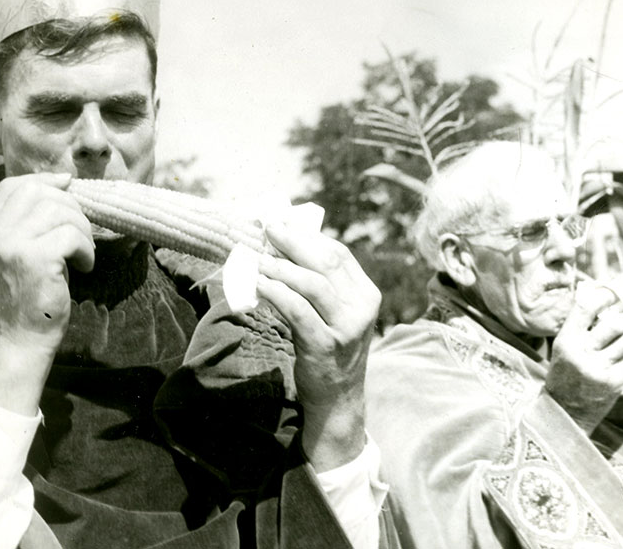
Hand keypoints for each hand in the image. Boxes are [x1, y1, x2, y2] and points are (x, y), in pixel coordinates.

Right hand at [0, 173, 93, 413]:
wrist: (24, 337)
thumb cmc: (33, 293)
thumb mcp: (24, 250)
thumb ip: (32, 219)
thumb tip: (64, 180)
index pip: (13, 186)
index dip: (44, 180)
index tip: (68, 186)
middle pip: (40, 193)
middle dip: (71, 207)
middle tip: (80, 235)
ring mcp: (9, 246)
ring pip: (60, 211)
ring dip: (82, 231)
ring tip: (82, 254)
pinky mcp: (33, 259)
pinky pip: (71, 235)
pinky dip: (86, 250)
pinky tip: (83, 267)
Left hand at [256, 223, 380, 470]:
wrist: (337, 398)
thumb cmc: (328, 348)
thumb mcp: (334, 313)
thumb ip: (321, 283)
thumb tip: (284, 245)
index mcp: (367, 294)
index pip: (338, 254)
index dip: (307, 236)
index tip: (280, 224)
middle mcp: (362, 308)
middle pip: (325, 263)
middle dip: (292, 242)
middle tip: (265, 230)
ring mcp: (346, 328)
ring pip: (312, 283)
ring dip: (279, 266)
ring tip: (255, 257)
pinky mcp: (324, 345)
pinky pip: (296, 309)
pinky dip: (275, 291)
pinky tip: (257, 283)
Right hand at [546, 295, 622, 433]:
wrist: (566, 411)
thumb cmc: (565, 373)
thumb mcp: (564, 347)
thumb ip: (579, 325)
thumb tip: (598, 296)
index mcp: (566, 340)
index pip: (585, 308)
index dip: (602, 296)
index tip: (614, 292)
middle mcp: (582, 353)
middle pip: (613, 324)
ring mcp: (599, 368)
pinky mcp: (614, 381)